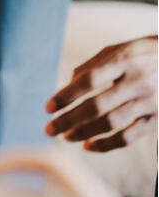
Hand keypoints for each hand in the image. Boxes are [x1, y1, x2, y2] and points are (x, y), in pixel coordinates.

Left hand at [45, 36, 157, 150]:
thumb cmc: (142, 55)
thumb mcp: (120, 50)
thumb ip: (92, 66)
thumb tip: (66, 87)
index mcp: (126, 60)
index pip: (89, 80)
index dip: (66, 95)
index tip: (47, 108)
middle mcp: (139, 80)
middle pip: (97, 105)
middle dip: (68, 120)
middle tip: (48, 129)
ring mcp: (150, 100)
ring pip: (111, 123)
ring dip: (83, 133)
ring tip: (65, 136)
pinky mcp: (157, 118)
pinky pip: (128, 137)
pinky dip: (105, 145)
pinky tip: (87, 146)